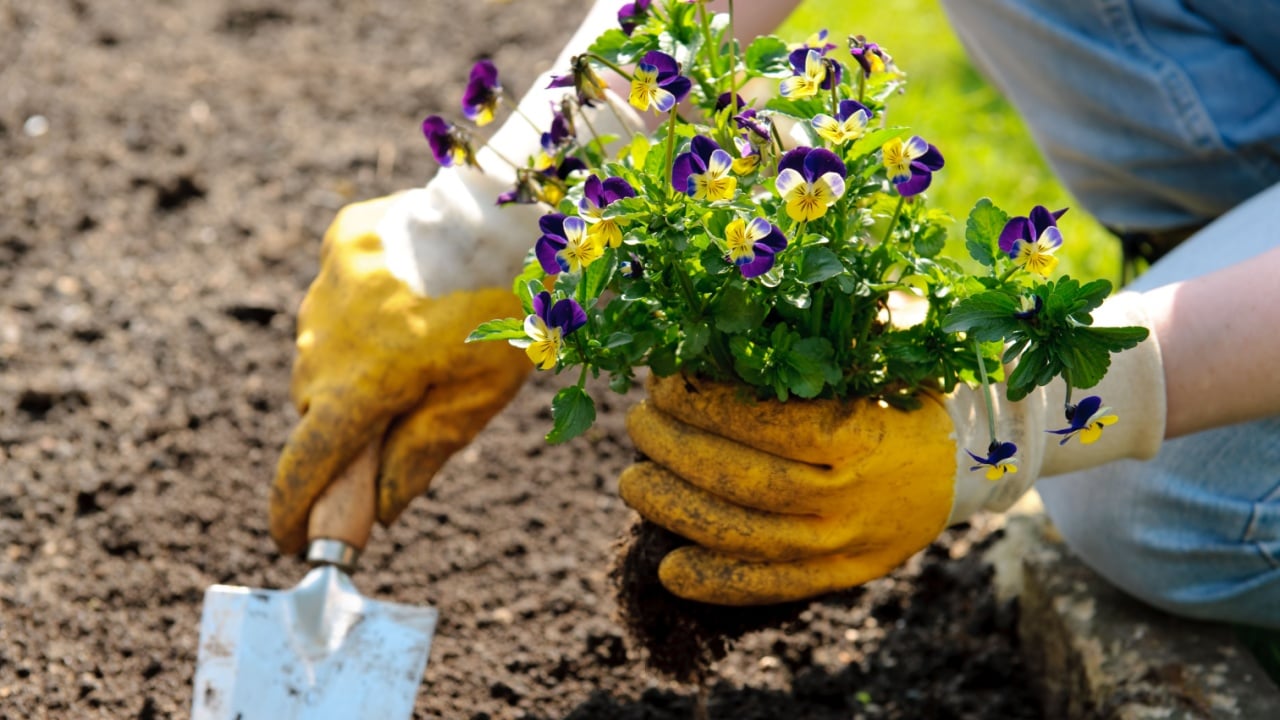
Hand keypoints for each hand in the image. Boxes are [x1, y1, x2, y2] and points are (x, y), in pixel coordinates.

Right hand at [269, 194, 530, 553]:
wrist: (515, 217)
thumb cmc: (509, 315)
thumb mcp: (476, 399)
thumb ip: (418, 456)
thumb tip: (380, 512)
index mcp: (361, 386)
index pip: (305, 464)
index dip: (293, 510)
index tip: (292, 538)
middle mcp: (326, 340)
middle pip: (316, 406)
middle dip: (344, 424)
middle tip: (393, 414)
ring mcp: (327, 286)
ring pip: (321, 350)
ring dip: (350, 364)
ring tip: (412, 343)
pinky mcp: (342, 242)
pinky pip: (335, 293)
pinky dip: (360, 308)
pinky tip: (406, 297)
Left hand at [619, 293, 1165, 604]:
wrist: (963, 470)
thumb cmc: (902, 398)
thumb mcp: (878, 357)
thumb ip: (825, 334)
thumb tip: (741, 291)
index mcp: (861, 435)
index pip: (767, 423)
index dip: (706, 405)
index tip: (663, 382)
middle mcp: (852, 496)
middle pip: (745, 480)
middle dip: (677, 451)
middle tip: (636, 423)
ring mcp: (845, 544)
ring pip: (746, 536)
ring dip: (677, 510)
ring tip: (632, 480)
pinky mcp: (840, 577)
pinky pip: (771, 587)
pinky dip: (716, 583)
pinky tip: (667, 569)